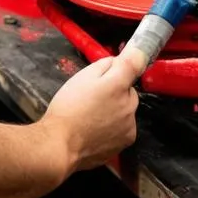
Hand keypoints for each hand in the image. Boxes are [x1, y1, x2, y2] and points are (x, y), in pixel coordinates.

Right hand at [37, 52, 141, 173]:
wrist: (61, 143)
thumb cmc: (68, 107)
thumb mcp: (82, 76)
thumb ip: (104, 64)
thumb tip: (117, 61)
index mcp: (117, 84)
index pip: (136, 63)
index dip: (134, 56)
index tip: (132, 54)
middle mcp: (129, 104)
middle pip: (128, 89)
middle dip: (116, 89)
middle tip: (94, 95)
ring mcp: (130, 124)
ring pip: (126, 108)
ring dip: (116, 108)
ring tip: (93, 114)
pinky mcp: (127, 140)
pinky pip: (124, 125)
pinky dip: (115, 125)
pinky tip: (97, 127)